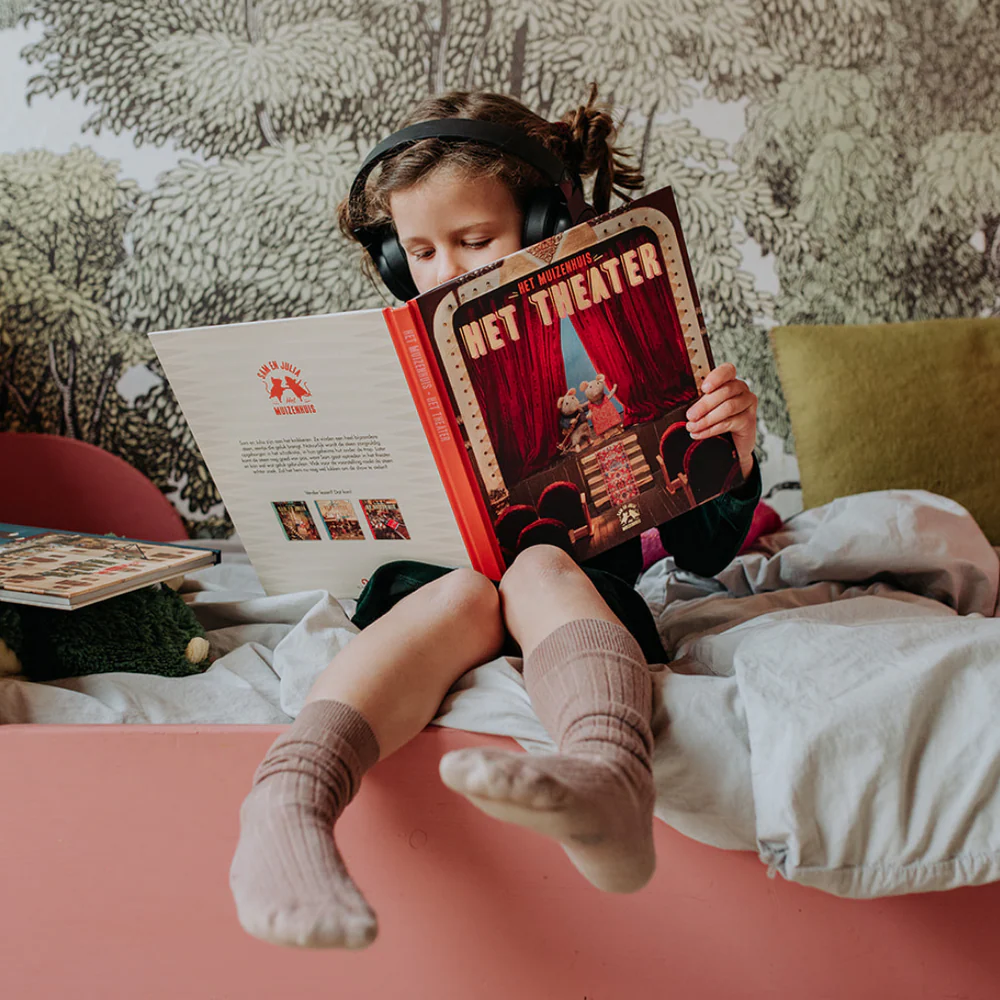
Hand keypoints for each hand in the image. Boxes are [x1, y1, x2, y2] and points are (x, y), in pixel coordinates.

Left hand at [685, 363, 757, 477]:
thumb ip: (699, 401)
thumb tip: (682, 403)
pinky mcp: (750, 420)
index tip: (704, 389)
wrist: (731, 444)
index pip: (727, 370)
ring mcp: (748, 403)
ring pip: (728, 407)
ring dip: (707, 419)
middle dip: (704, 405)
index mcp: (729, 381)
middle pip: (725, 392)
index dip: (716, 377)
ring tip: (692, 427)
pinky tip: (700, 434)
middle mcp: (741, 389)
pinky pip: (729, 423)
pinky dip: (712, 429)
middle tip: (690, 416)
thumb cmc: (716, 421)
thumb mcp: (705, 408)